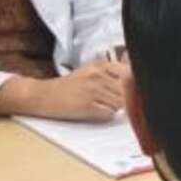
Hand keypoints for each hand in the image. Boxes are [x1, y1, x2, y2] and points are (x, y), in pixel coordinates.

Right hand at [0, 60, 126, 120]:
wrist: (43, 95)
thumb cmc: (68, 86)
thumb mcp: (90, 71)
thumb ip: (112, 74)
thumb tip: (136, 80)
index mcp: (100, 65)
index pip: (130, 73)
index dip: (136, 85)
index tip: (137, 91)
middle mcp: (98, 75)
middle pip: (128, 90)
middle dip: (128, 98)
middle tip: (123, 103)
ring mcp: (93, 90)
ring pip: (120, 103)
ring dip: (116, 107)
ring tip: (102, 105)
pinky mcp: (87, 105)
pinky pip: (108, 113)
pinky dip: (106, 114)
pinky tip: (95, 111)